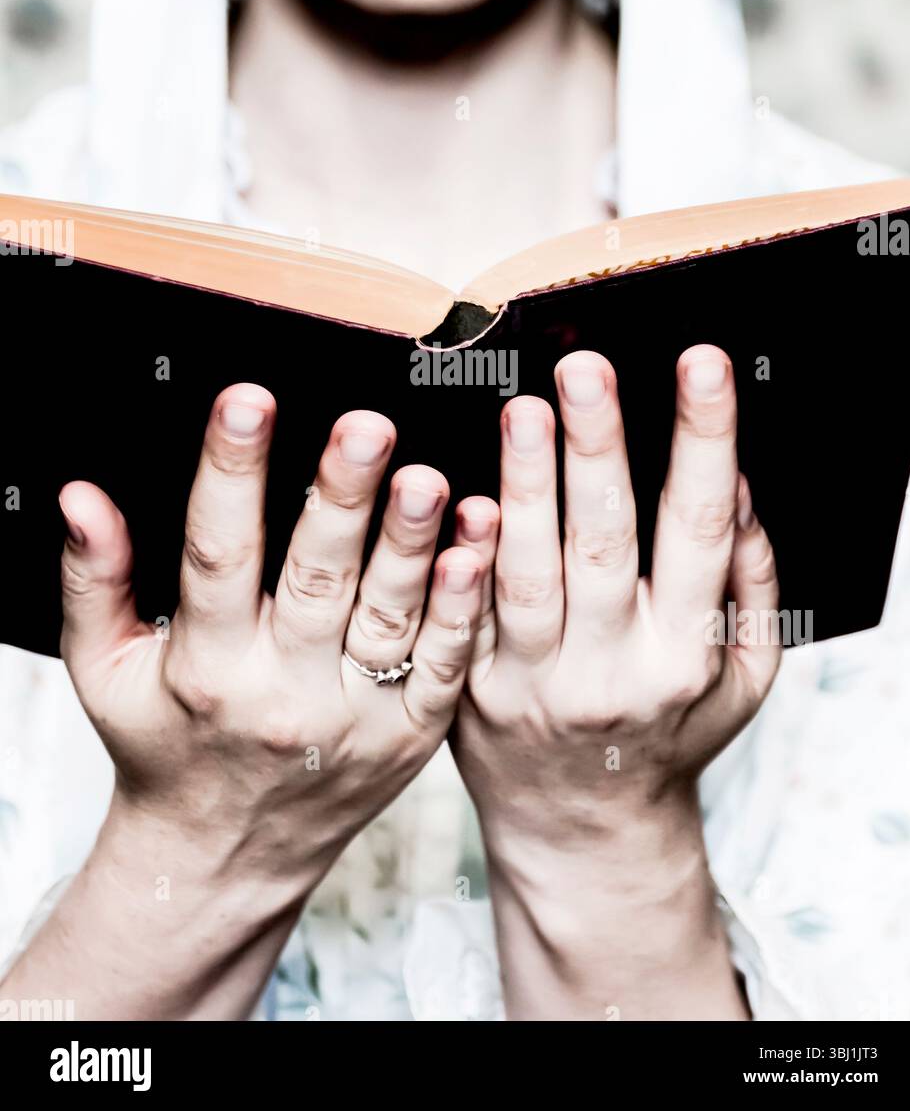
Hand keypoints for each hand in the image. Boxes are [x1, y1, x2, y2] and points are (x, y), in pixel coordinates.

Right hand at [28, 382, 485, 1017]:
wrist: (225, 859)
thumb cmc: (165, 748)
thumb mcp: (106, 672)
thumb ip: (93, 581)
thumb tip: (80, 498)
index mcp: (206, 667)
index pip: (216, 555)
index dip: (229, 474)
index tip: (247, 402)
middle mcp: (284, 692)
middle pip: (316, 578)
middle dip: (341, 497)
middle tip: (366, 426)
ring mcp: (356, 718)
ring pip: (390, 617)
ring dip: (412, 545)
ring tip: (428, 478)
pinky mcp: (410, 735)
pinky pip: (444, 664)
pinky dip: (463, 607)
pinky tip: (476, 547)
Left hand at [451, 345, 780, 1017]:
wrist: (585, 828)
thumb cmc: (670, 731)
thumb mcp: (742, 676)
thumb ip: (749, 582)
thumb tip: (736, 481)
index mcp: (686, 652)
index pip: (700, 530)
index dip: (702, 442)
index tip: (699, 365)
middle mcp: (611, 666)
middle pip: (606, 544)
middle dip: (600, 449)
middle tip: (587, 369)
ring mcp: (535, 682)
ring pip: (527, 575)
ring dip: (524, 488)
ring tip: (521, 410)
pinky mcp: (470, 689)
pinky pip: (463, 619)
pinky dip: (461, 561)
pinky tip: (457, 501)